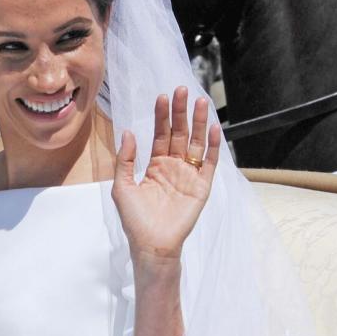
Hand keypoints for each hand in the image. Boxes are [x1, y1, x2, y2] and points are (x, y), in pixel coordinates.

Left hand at [112, 86, 220, 258]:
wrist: (152, 245)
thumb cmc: (135, 220)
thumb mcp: (122, 187)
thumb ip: (126, 160)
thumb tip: (129, 132)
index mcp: (155, 165)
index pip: (161, 134)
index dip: (162, 116)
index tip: (163, 97)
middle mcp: (174, 166)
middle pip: (179, 133)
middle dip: (181, 112)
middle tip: (182, 90)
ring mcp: (189, 175)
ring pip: (195, 143)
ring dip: (199, 122)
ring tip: (201, 101)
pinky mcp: (202, 187)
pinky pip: (209, 163)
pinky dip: (212, 146)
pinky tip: (213, 129)